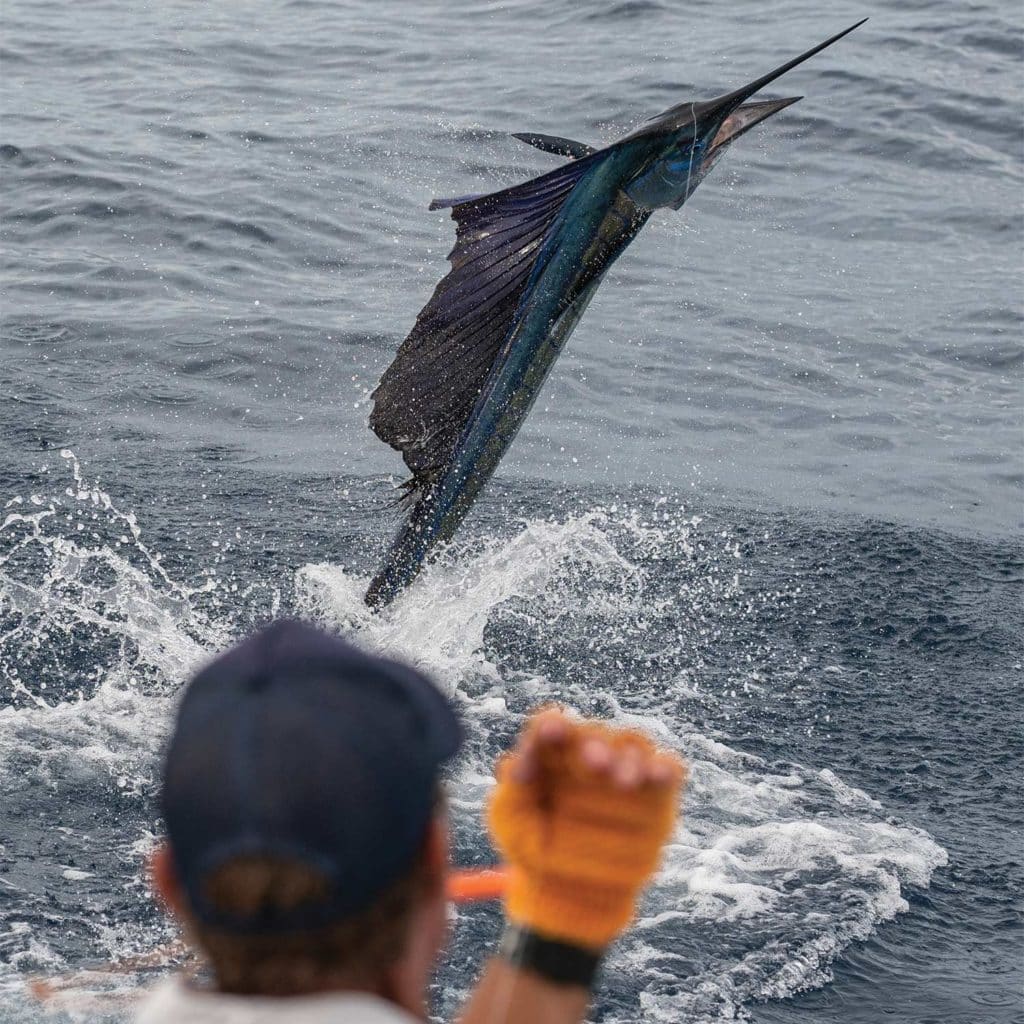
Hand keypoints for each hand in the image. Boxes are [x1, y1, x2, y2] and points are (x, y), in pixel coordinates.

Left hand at [488, 707, 686, 949]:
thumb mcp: (512, 819)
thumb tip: (514, 765)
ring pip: (633, 749)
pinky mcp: (655, 795)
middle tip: (593, 762)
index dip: (553, 726)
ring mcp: (625, 771)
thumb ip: (514, 789)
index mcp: (552, 752)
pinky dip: (665, 769)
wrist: (568, 892)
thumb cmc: (534, 844)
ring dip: (630, 762)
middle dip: (597, 746)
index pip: (552, 727)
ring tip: (624, 781)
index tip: (551, 730)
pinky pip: (666, 772)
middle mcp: (591, 753)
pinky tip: (660, 773)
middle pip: (598, 735)